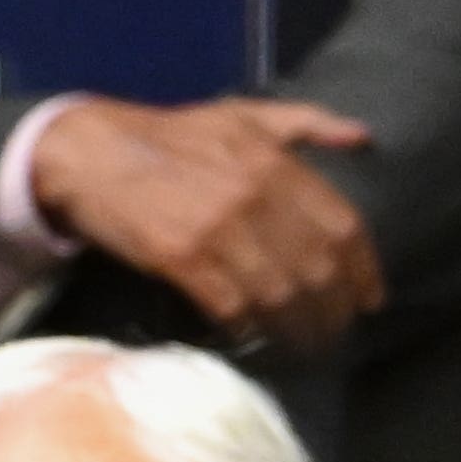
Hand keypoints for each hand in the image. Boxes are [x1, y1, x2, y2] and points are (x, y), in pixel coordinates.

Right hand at [27, 95, 385, 347]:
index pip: (344, 227)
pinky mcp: (181, 258)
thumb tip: (363, 136)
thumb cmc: (170, 137)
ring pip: (278, 296)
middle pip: (317, 271)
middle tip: (332, 336)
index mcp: (276, 162)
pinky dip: (246, 328)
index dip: (364, 272)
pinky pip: (231, 306)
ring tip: (300, 347)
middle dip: (332, 312)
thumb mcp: (242, 114)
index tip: (368, 301)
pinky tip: (250, 336)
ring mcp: (218, 229)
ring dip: (294, 330)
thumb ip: (306, 122)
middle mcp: (255, 196)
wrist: (91, 153)